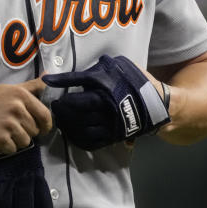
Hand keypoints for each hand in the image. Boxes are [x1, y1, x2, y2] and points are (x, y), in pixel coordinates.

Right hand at [0, 78, 51, 152]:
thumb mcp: (10, 89)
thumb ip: (31, 86)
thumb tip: (49, 76)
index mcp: (21, 96)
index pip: (45, 115)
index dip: (46, 125)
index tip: (42, 128)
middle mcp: (17, 109)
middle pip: (35, 130)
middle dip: (26, 131)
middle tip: (11, 126)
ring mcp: (9, 125)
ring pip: (25, 141)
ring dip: (16, 140)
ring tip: (3, 131)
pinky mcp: (0, 139)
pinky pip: (13, 149)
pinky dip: (6, 147)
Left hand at [42, 55, 169, 149]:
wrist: (160, 103)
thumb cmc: (136, 80)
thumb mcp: (119, 66)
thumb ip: (100, 68)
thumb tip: (81, 75)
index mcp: (106, 84)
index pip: (77, 80)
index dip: (60, 80)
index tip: (46, 80)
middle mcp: (106, 103)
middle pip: (75, 106)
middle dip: (61, 106)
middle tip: (55, 105)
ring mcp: (109, 121)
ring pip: (80, 125)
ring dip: (66, 122)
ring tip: (60, 119)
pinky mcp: (113, 135)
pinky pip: (90, 141)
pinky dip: (77, 138)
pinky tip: (71, 133)